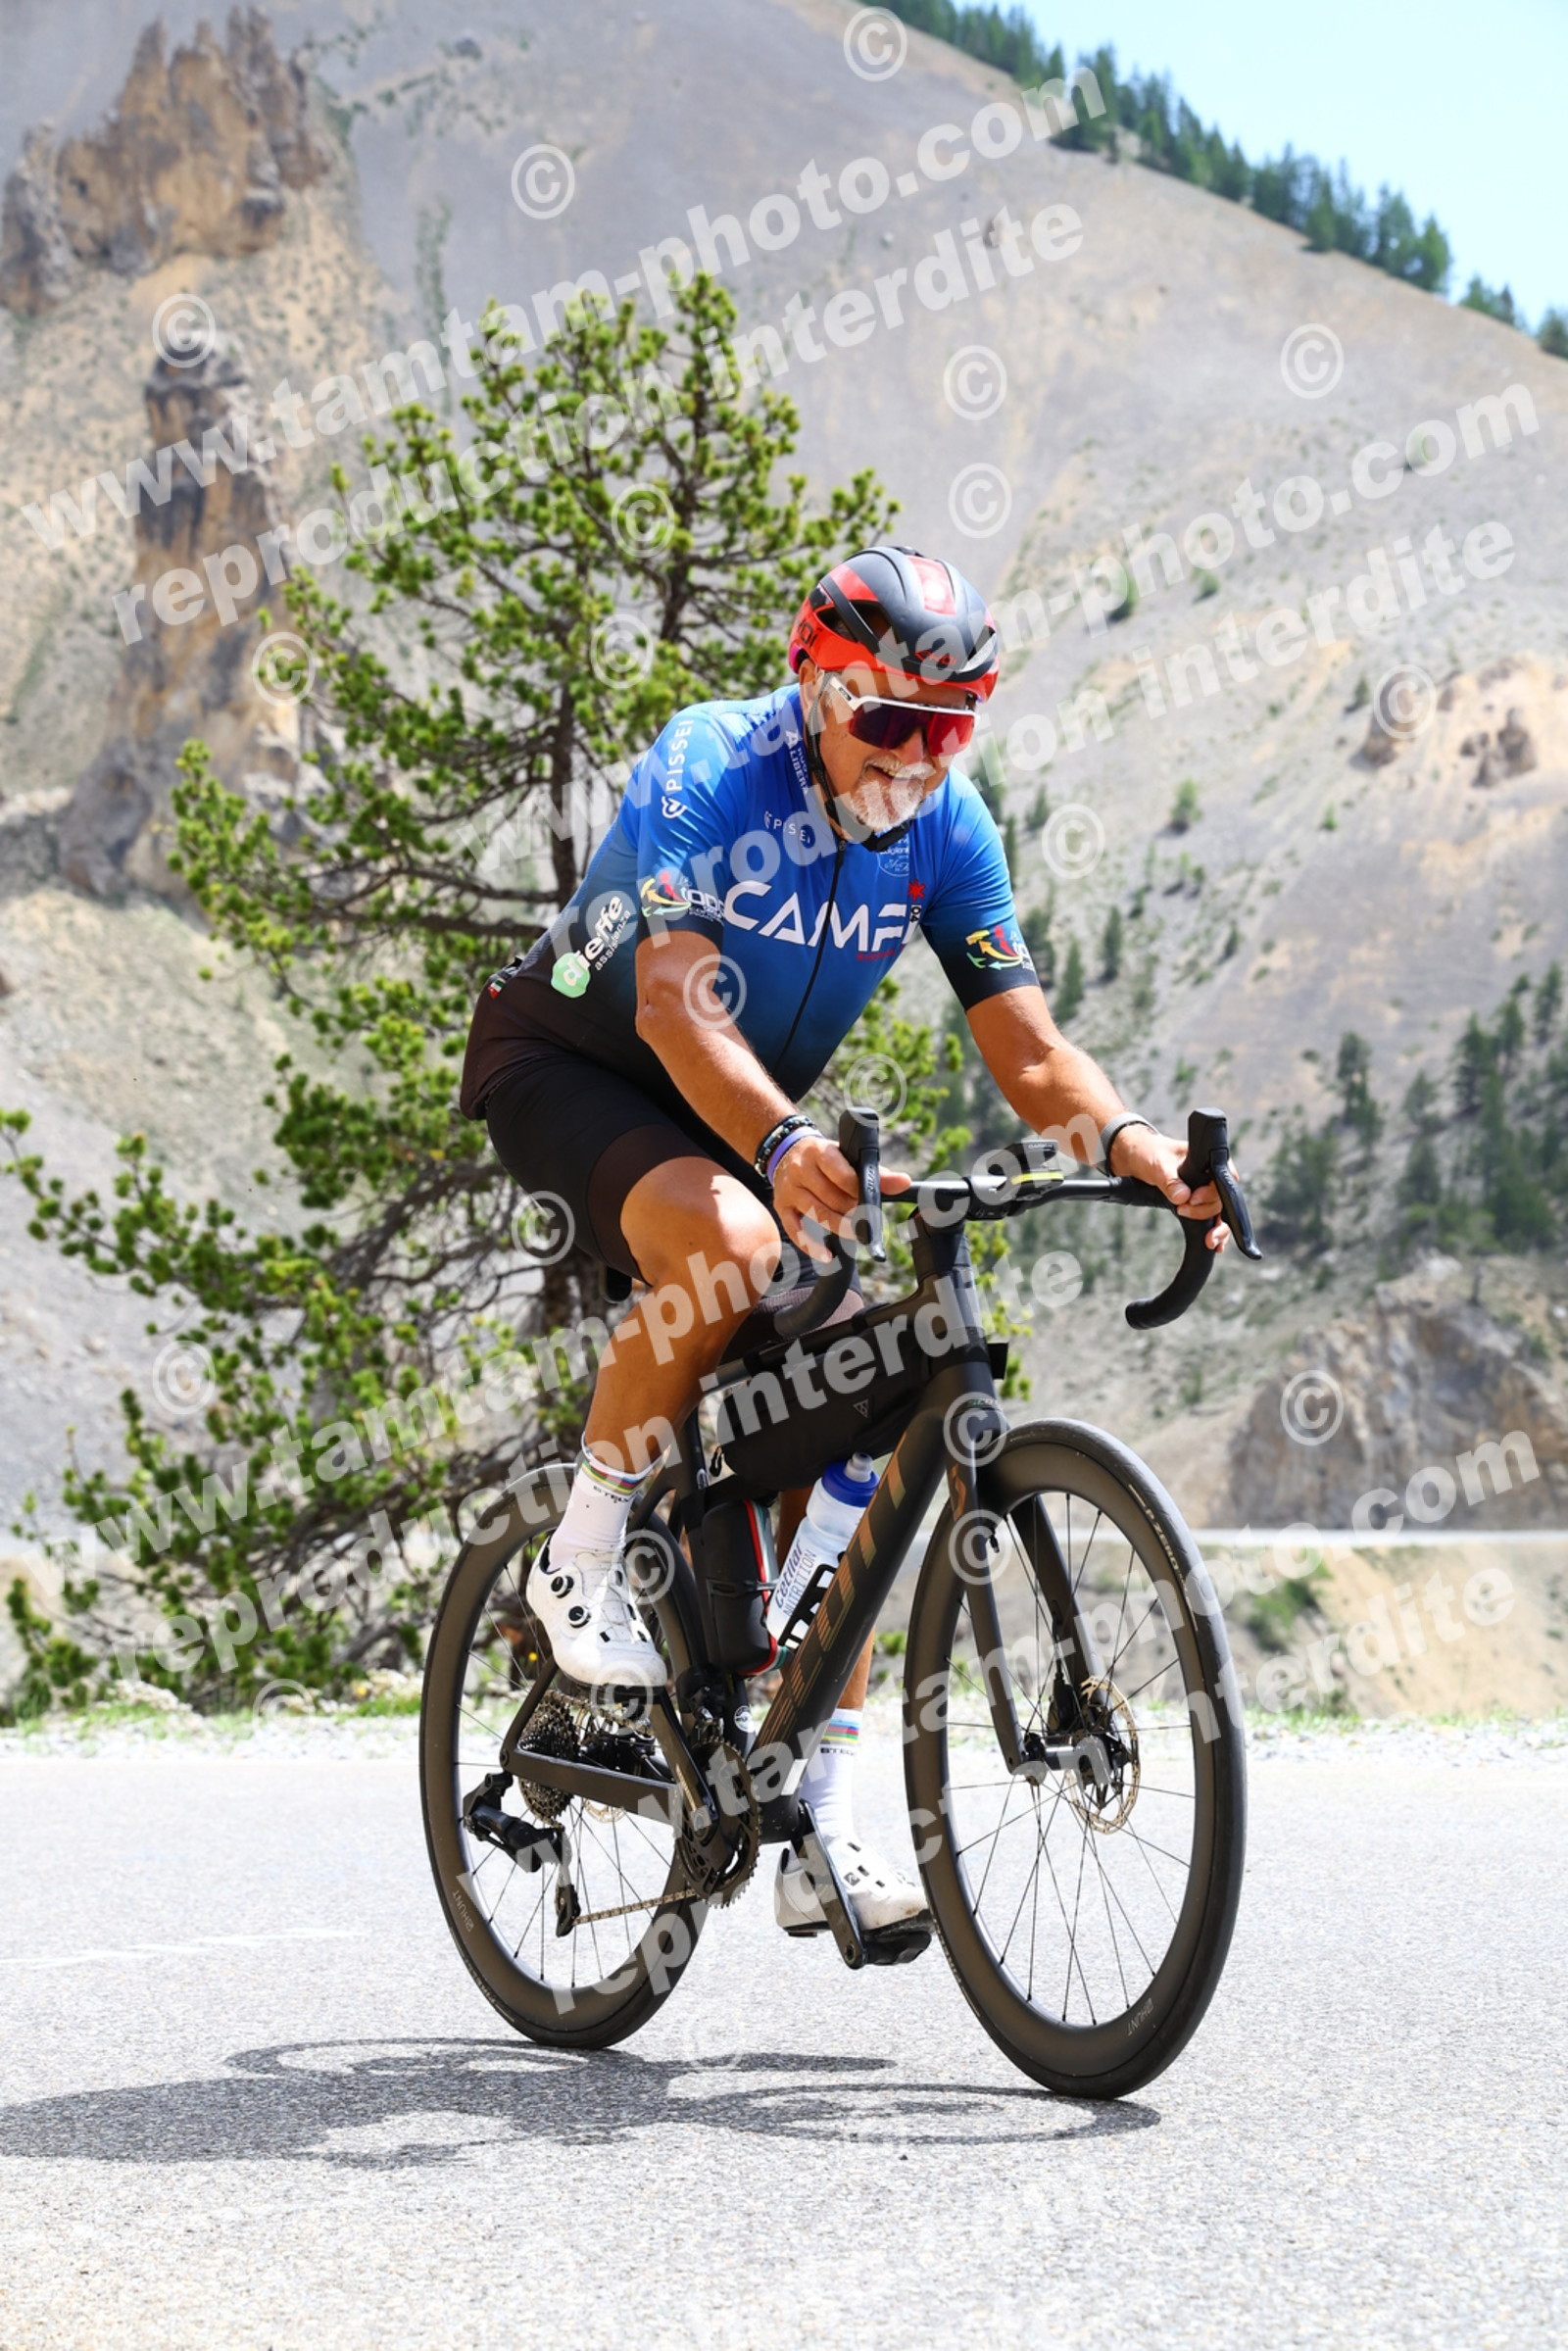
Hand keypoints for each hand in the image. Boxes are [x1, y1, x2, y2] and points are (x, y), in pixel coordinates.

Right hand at [771, 1132, 910, 1261]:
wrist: (788, 1149)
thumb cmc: (825, 1157)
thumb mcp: (847, 1156)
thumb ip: (876, 1171)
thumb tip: (903, 1182)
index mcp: (820, 1152)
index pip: (841, 1175)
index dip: (859, 1191)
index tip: (870, 1202)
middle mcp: (801, 1170)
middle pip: (830, 1198)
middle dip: (852, 1212)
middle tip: (866, 1220)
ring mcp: (790, 1189)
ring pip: (816, 1214)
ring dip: (839, 1227)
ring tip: (856, 1233)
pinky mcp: (781, 1206)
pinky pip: (794, 1230)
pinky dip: (811, 1246)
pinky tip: (827, 1256)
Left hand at [1109, 1123, 1233, 1252]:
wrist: (1136, 1160)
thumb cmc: (1149, 1154)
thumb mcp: (1158, 1164)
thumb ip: (1170, 1180)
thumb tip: (1183, 1197)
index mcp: (1208, 1161)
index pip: (1224, 1178)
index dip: (1212, 1193)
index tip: (1192, 1199)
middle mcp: (1210, 1177)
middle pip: (1221, 1200)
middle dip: (1206, 1212)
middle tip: (1182, 1211)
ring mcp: (1205, 1192)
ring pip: (1219, 1213)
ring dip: (1215, 1228)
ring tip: (1208, 1241)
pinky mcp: (1196, 1204)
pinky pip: (1210, 1220)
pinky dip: (1212, 1232)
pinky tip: (1215, 1245)